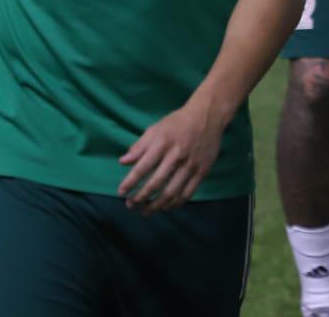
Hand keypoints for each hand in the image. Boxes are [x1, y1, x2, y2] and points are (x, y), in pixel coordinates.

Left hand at [117, 101, 223, 215]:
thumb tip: (123, 162)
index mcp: (162, 143)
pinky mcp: (202, 172)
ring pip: (172, 192)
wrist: (207, 116)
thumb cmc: (177, 123)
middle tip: (131, 205)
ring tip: (146, 211)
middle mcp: (176, 156)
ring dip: (157, 205)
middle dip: (141, 198)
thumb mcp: (155, 129)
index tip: (121, 192)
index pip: (142, 167)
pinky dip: (176, 203)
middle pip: (156, 183)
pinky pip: (188, 193)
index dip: (130, 182)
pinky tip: (166, 207)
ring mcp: (191, 165)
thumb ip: (139, 147)